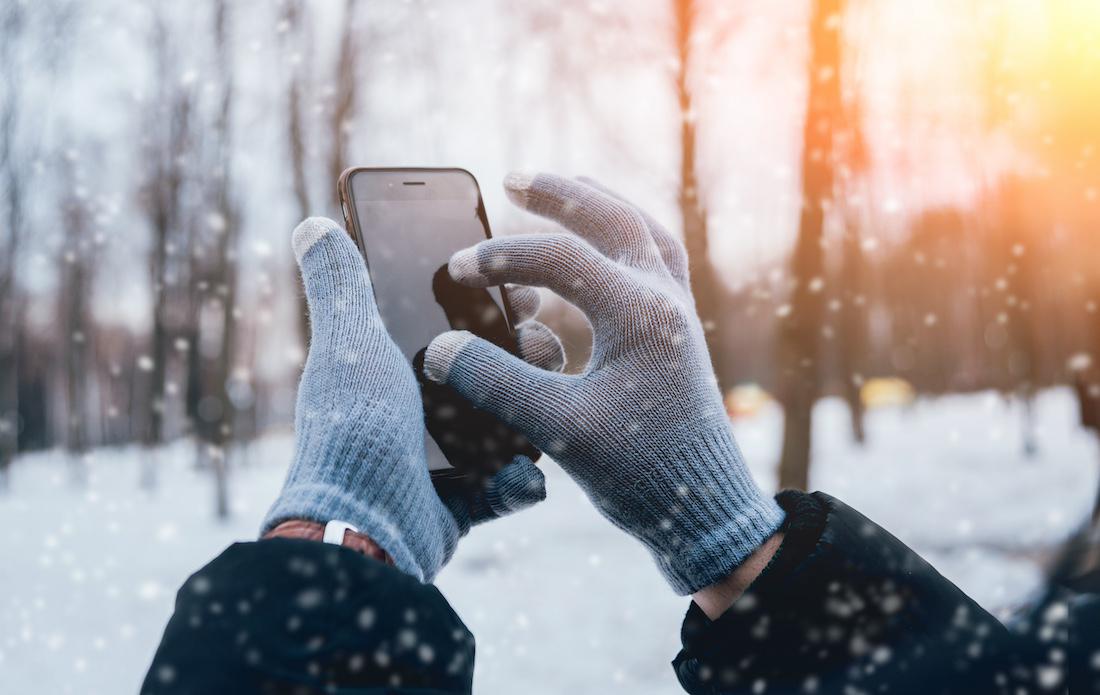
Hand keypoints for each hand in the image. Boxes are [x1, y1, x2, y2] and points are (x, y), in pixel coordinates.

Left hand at [262, 217, 562, 581]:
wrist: (363, 526)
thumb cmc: (352, 427)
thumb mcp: (348, 342)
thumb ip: (339, 284)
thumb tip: (309, 224)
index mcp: (395, 370)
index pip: (455, 324)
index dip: (491, 301)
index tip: (522, 287)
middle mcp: (419, 410)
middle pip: (491, 369)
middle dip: (526, 351)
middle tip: (539, 339)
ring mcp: (444, 458)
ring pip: (509, 422)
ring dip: (536, 406)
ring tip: (549, 391)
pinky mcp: (463, 501)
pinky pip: (506, 487)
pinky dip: (519, 482)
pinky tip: (524, 471)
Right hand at [424, 173, 784, 593]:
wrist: (706, 511)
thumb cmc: (640, 472)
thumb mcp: (558, 428)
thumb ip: (494, 384)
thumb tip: (437, 350)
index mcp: (640, 314)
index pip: (561, 259)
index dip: (503, 258)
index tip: (458, 270)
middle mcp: (665, 300)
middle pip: (613, 218)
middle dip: (561, 193)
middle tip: (513, 178)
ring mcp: (677, 314)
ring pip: (643, 232)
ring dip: (601, 206)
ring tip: (564, 188)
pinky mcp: (678, 333)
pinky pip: (657, 261)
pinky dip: (625, 240)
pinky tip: (600, 251)